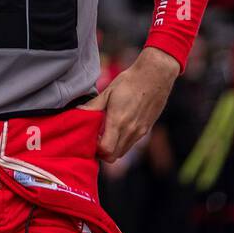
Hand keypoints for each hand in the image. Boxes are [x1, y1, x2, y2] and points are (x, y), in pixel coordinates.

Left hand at [79, 46, 178, 162]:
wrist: (155, 76)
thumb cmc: (129, 81)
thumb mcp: (108, 92)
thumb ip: (93, 106)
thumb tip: (78, 112)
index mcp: (118, 121)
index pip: (105, 150)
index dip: (96, 148)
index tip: (92, 137)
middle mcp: (130, 130)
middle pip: (113, 156)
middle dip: (102, 152)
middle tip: (97, 138)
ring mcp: (140, 131)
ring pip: (123, 152)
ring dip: (113, 148)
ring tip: (107, 133)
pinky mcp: (146, 129)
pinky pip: (131, 144)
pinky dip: (123, 142)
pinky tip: (119, 128)